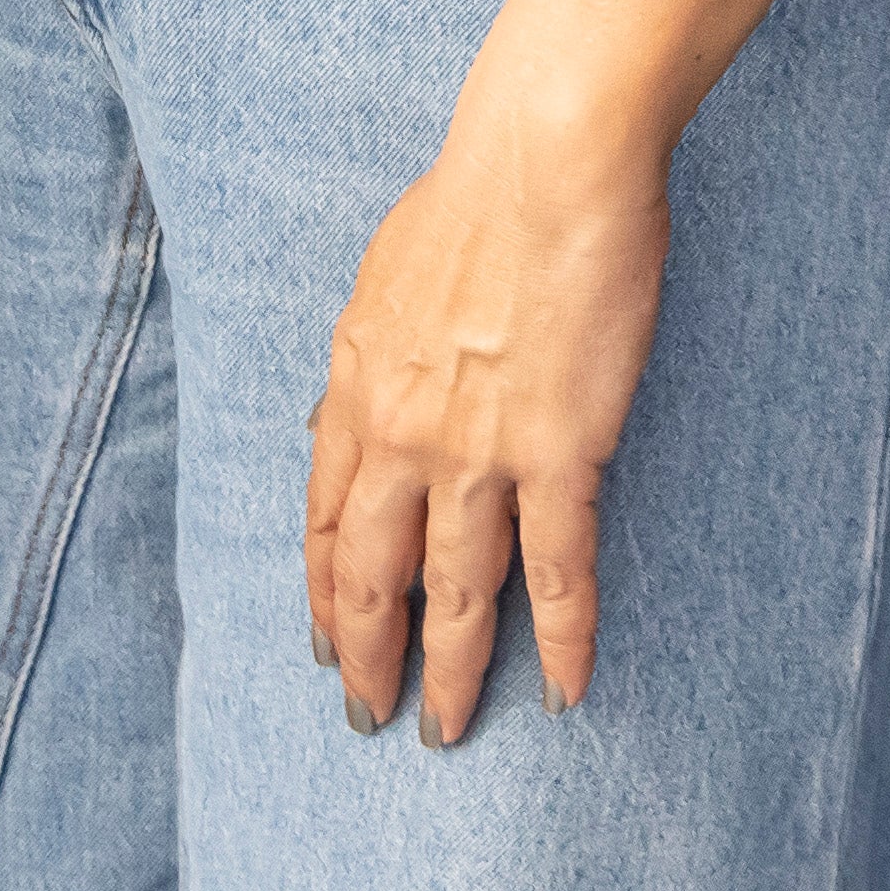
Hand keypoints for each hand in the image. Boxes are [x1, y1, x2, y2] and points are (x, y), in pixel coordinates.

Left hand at [306, 87, 672, 743]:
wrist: (545, 158)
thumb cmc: (474, 196)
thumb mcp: (384, 281)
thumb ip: (372, 356)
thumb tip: (360, 401)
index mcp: (355, 388)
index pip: (322, 520)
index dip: (322, 592)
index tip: (322, 641)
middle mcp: (400, 435)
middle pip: (370, 577)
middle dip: (365, 658)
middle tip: (369, 716)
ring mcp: (478, 451)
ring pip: (456, 593)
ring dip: (452, 673)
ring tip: (448, 732)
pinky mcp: (560, 453)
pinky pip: (559, 571)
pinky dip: (565, 641)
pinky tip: (568, 690)